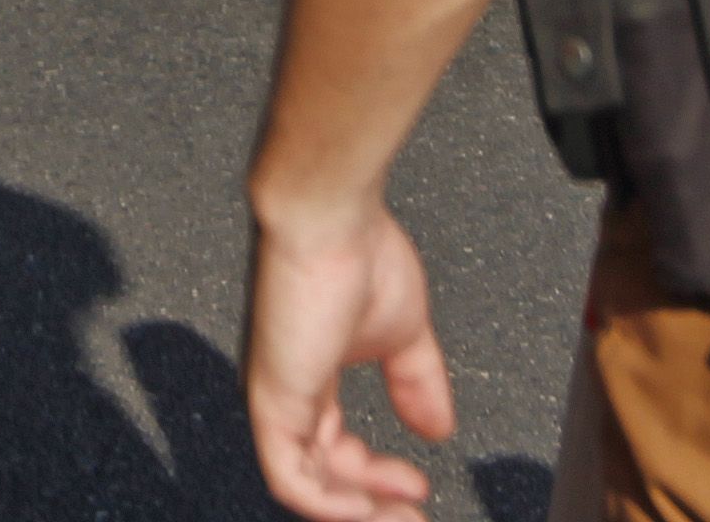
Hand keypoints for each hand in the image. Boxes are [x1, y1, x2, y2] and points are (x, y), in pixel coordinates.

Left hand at [245, 195, 453, 518]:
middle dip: (370, 503)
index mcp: (312, 374)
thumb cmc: (357, 252)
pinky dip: (329, 502)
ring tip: (400, 518)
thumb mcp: (403, 333)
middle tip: (412, 517)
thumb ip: (417, 383)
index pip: (335, 447)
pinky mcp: (270, 400)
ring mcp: (276, 397)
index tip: (420, 486)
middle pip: (322, 470)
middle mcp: (289, 390)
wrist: (330, 217)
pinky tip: (368, 508)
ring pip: (303, 482)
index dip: (376, 477)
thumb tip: (439, 430)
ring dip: (354, 510)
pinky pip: (290, 475)